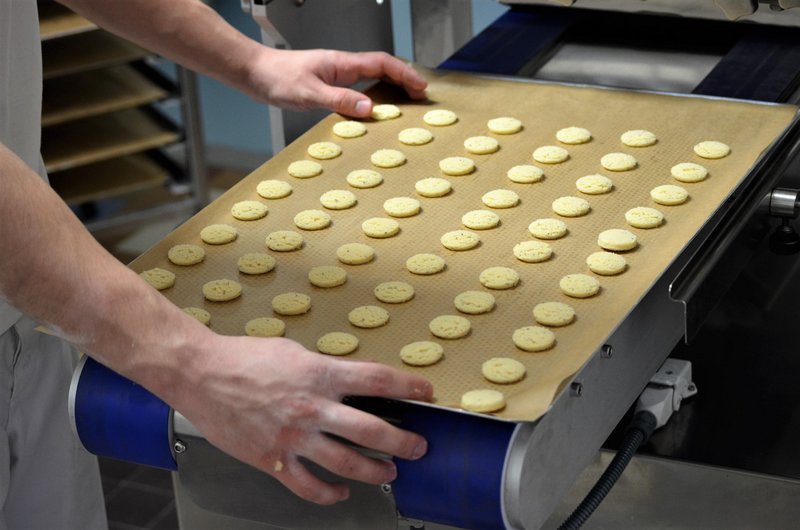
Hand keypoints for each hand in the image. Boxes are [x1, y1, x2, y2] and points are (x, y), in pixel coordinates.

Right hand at [175, 335, 432, 504]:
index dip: (408, 387)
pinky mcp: (274, 459)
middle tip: (417, 447)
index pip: (377, 381)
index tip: (425, 393)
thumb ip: (323, 369)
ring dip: (374, 470)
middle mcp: (312, 407)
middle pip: (372, 430)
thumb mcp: (293, 352)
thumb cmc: (242, 358)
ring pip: (347, 463)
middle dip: (403, 441)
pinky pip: (309, 486)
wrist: (200, 374)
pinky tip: (340, 493)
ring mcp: (294, 437)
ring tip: (388, 471)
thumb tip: (346, 380)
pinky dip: (329, 494)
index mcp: (320, 374)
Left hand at [246, 48, 426, 117]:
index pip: (382, 63)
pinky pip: (358, 88)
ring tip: (404, 103)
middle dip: (404, 80)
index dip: (404, 74)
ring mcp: (335, 75)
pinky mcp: (327, 84)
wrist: (254, 73)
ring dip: (390, 87)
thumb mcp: (309, 93)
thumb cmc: (276, 78)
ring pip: (371, 77)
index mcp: (342, 63)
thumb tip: (368, 109)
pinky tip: (372, 108)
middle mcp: (341, 67)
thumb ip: (339, 100)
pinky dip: (372, 95)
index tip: (420, 87)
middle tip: (420, 96)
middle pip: (382, 68)